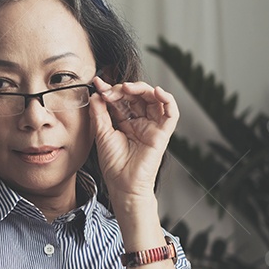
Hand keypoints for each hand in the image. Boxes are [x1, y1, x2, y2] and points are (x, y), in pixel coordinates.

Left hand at [87, 77, 178, 201]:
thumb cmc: (113, 164)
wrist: (122, 185)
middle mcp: (140, 121)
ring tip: (127, 88)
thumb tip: (96, 93)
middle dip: (123, 89)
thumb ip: (99, 113)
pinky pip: (171, 113)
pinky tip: (157, 92)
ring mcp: (152, 126)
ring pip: (154, 99)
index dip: (111, 90)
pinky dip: (167, 100)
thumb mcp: (101, 133)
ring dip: (142, 89)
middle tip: (110, 90)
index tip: (98, 84)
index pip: (121, 99)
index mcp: (125, 121)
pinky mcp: (163, 133)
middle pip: (137, 96)